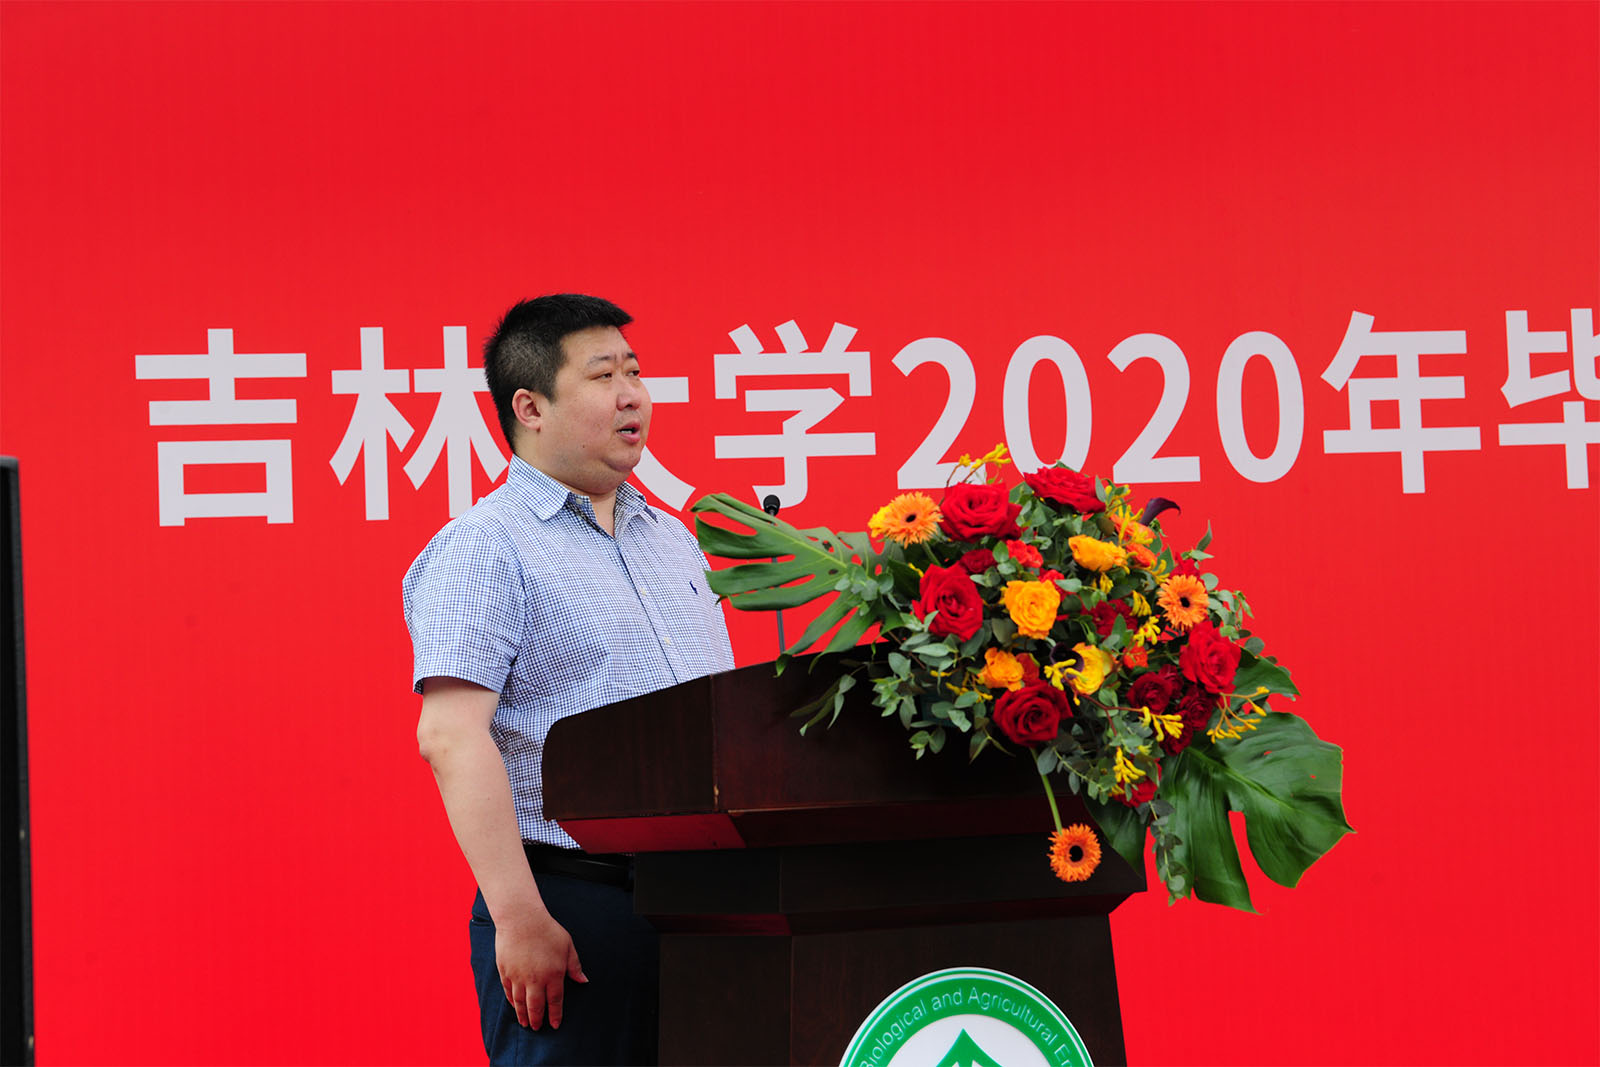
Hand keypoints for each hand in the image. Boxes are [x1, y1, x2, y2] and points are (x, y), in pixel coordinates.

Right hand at [495, 908, 587, 1029]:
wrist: (521, 919)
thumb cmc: (547, 930)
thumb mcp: (567, 946)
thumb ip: (575, 966)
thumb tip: (584, 981)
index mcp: (553, 974)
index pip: (555, 1001)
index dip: (555, 1015)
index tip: (555, 1024)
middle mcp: (535, 980)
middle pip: (536, 1007)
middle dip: (538, 1020)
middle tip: (538, 1028)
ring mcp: (518, 977)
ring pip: (520, 1003)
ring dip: (523, 1015)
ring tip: (526, 1023)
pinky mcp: (505, 972)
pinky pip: (509, 992)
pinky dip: (512, 1002)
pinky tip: (515, 1006)